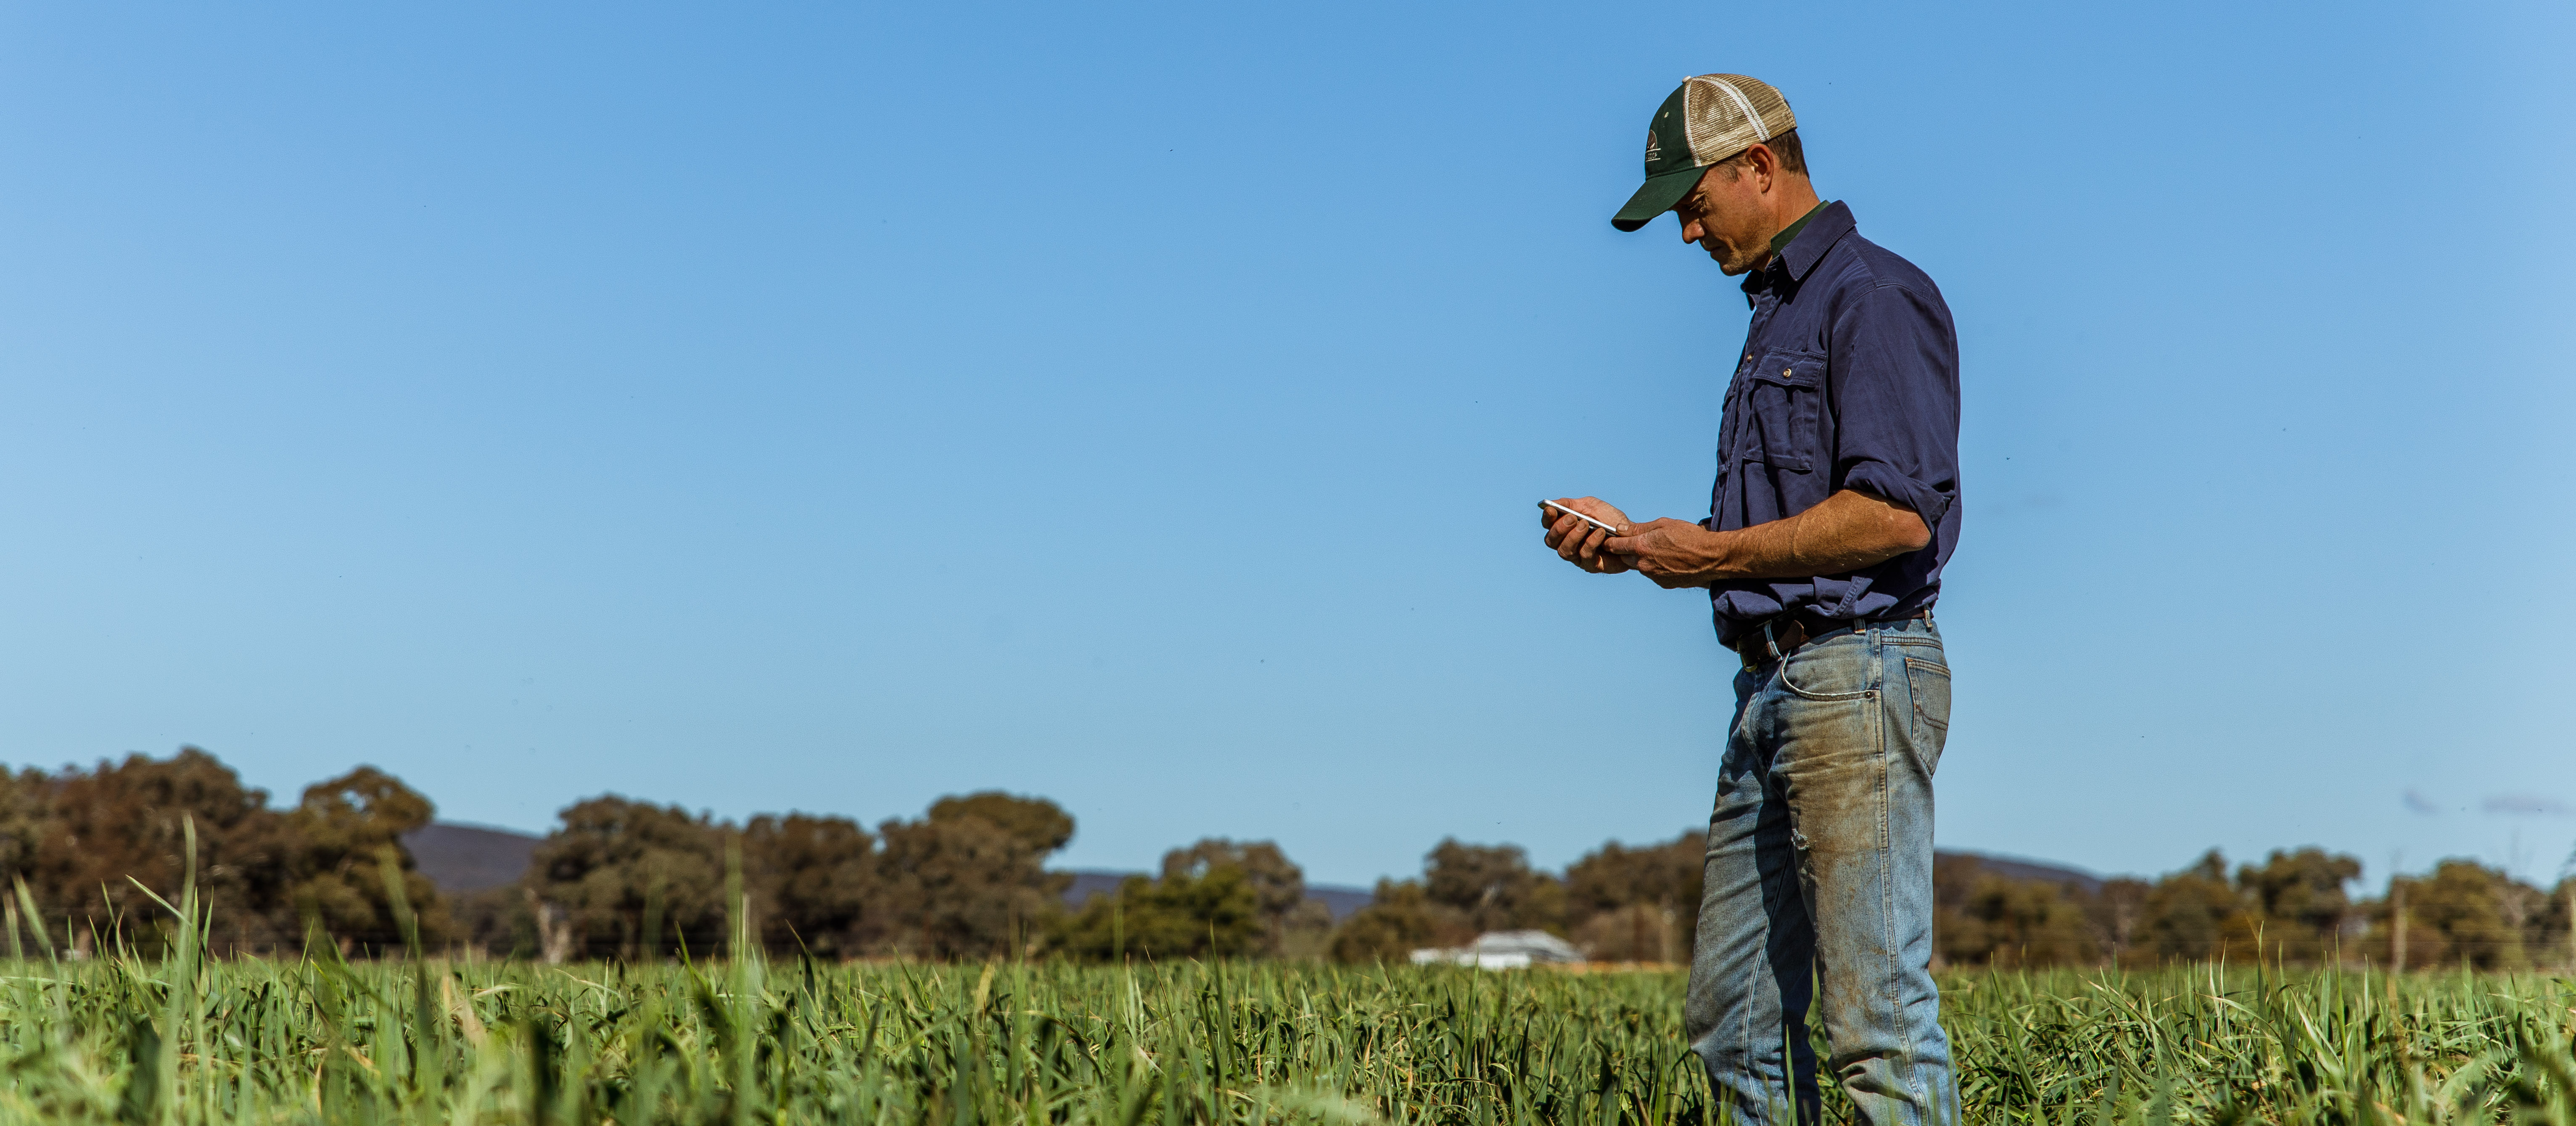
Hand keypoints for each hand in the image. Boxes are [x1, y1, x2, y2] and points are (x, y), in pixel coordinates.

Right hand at [1540, 497, 1634, 573]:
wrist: (1631, 535)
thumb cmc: (1610, 520)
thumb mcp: (1591, 506)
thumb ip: (1571, 504)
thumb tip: (1552, 504)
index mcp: (1565, 528)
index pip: (1548, 525)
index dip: (1547, 518)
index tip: (1551, 510)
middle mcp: (1567, 544)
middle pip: (1551, 541)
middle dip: (1559, 529)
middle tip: (1572, 519)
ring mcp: (1577, 556)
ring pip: (1564, 551)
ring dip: (1573, 536)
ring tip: (1585, 525)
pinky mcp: (1590, 565)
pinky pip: (1585, 555)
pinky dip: (1591, 542)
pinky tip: (1600, 533)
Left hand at [1605, 518, 1724, 587]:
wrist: (1711, 558)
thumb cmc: (1689, 537)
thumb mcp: (1664, 525)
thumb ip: (1639, 528)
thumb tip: (1621, 530)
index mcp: (1641, 547)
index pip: (1615, 546)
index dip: (1610, 542)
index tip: (1607, 539)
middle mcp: (1644, 564)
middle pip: (1625, 558)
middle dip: (1626, 551)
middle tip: (1636, 543)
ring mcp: (1653, 576)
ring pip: (1640, 567)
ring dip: (1643, 559)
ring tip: (1659, 550)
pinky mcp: (1663, 583)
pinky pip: (1653, 574)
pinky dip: (1655, 567)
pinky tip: (1669, 560)